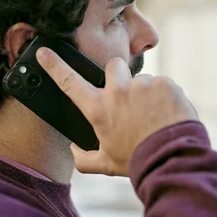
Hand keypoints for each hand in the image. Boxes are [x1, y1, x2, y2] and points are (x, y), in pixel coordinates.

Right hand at [36, 48, 197, 176]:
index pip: (69, 82)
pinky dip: (165, 97)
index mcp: (99, 110)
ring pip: (141, 79)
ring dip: (145, 93)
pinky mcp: (165, 83)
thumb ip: (83, 159)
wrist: (173, 159)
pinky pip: (162, 84)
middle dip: (119, 76)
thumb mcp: (106, 164)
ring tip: (153, 116)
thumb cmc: (138, 161)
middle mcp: (118, 92)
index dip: (54, 66)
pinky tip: (167, 114)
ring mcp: (142, 85)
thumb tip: (74, 150)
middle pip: (112, 66)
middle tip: (128, 97)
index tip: (44, 52)